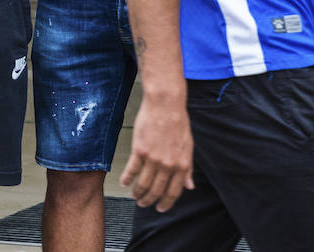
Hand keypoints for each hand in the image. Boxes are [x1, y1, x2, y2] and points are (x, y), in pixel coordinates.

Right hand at [120, 91, 194, 211]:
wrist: (166, 105)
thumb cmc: (178, 123)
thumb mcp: (188, 147)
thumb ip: (188, 168)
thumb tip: (189, 186)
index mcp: (181, 165)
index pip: (174, 191)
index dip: (167, 203)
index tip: (161, 208)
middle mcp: (168, 165)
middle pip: (156, 190)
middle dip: (149, 201)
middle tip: (144, 204)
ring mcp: (153, 159)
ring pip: (143, 183)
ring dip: (138, 193)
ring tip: (134, 196)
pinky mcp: (139, 150)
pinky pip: (132, 170)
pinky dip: (127, 179)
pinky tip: (124, 183)